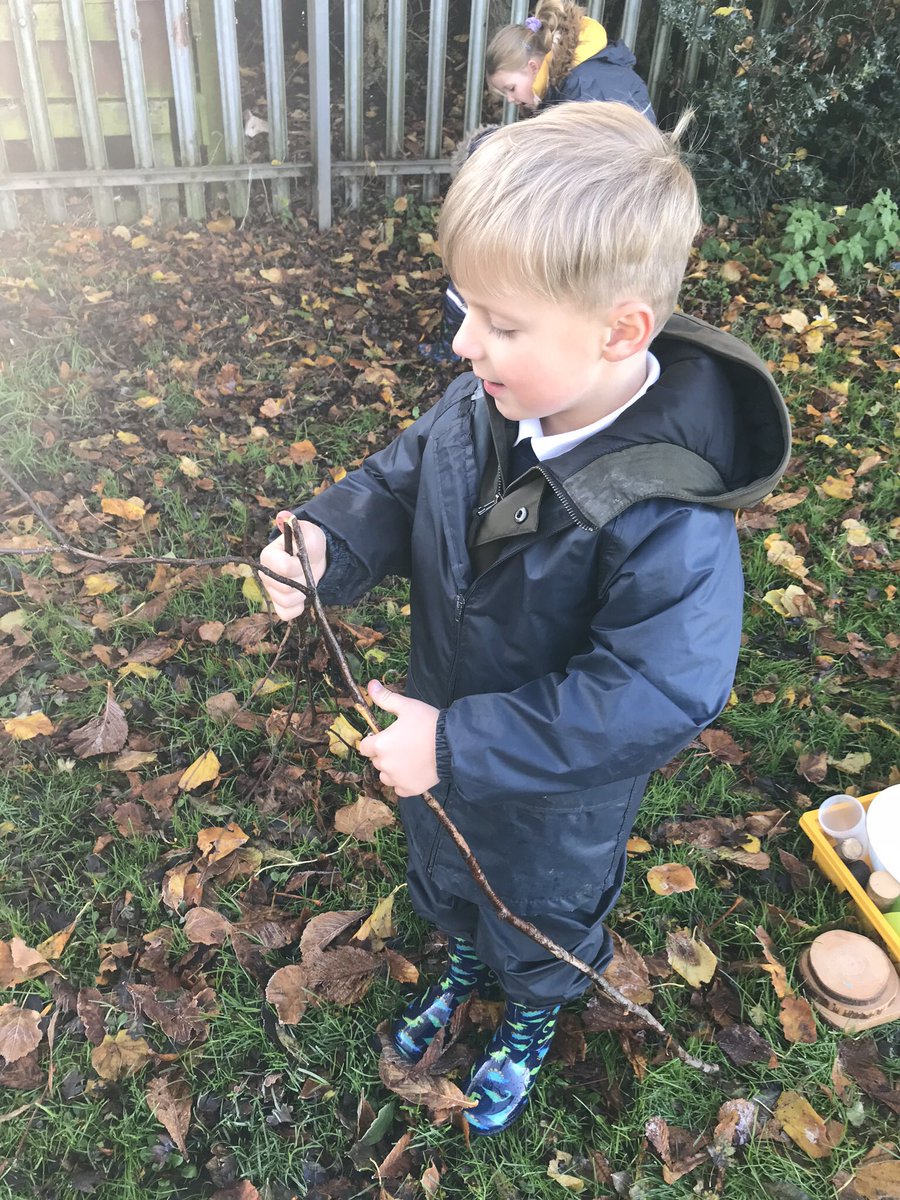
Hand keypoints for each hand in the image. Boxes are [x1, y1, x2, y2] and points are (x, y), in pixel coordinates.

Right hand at [258, 513, 326, 620]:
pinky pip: (286, 614)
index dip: (299, 566)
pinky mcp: (279, 604)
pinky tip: (303, 596)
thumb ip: (299, 527)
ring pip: (286, 601)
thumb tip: (283, 517)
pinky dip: (297, 608)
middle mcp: (265, 575)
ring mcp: (271, 591)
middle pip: (284, 587)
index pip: (283, 568)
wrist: (314, 558)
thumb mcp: (308, 532)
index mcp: (268, 556)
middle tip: (308, 570)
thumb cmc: (308, 544)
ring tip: (306, 581)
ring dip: (302, 593)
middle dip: (302, 580)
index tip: (305, 558)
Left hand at [358, 680, 439, 796]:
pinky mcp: (410, 790)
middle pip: (376, 760)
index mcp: (380, 744)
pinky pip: (398, 789)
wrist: (453, 745)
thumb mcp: (407, 706)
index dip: (373, 741)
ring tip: (408, 759)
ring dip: (391, 769)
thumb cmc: (428, 723)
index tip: (387, 737)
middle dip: (384, 754)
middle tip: (403, 745)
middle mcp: (385, 765)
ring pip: (385, 776)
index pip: (364, 747)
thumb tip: (370, 684)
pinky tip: (413, 772)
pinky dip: (403, 782)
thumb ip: (385, 698)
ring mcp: (397, 779)